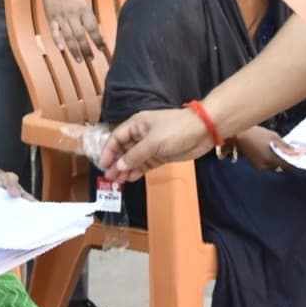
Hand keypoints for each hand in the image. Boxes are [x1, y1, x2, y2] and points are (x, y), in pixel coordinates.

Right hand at [40, 0, 104, 60]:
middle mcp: (73, 14)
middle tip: (91, 58)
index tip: (102, 48)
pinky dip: (57, 41)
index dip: (98, 39)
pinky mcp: (52, 19)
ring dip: (75, 50)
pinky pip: (54, 32)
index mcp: (84, 10)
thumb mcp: (84, 4)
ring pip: (68, 37)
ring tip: (80, 60)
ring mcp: (62, 17)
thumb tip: (97, 32)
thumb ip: (89, 18)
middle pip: (81, 35)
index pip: (93, 28)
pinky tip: (62, 50)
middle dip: (87, 48)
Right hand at [98, 108, 214, 182]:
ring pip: (134, 159)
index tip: (103, 165)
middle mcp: (142, 135)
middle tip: (109, 178)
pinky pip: (145, 164)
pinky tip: (131, 178)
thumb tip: (118, 166)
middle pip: (124, 149)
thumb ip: (134, 155)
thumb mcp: (152, 142)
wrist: (202, 131)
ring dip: (126, 169)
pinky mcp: (161, 155)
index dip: (108, 151)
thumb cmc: (176, 130)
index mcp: (137, 125)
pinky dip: (138, 171)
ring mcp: (152, 145)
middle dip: (116, 163)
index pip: (116, 138)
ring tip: (118, 182)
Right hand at [233, 127, 299, 172]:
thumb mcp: (273, 137)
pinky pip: (267, 164)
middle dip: (283, 158)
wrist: (239, 135)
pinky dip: (269, 159)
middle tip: (284, 149)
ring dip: (276, 159)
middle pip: (280, 166)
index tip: (297, 156)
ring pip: (273, 165)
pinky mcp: (256, 166)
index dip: (293, 161)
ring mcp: (259, 167)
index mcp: (270, 158)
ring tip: (274, 148)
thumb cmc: (256, 133)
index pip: (286, 165)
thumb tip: (297, 152)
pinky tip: (267, 150)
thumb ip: (286, 146)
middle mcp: (265, 166)